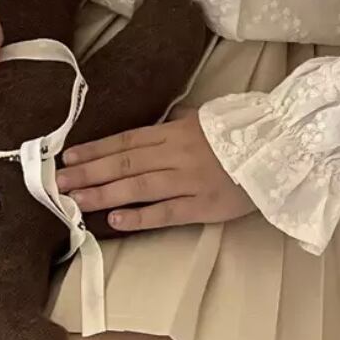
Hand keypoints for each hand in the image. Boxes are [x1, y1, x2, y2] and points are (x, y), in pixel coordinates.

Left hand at [56, 112, 256, 232]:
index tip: (69, 157)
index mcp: (177, 131)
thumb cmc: (245, 132)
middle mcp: (177, 154)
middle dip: (88, 173)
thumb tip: (155, 126)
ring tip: (75, 200)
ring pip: (137, 186)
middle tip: (57, 183)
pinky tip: (115, 220)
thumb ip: (179, 123)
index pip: (127, 140)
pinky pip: (166, 212)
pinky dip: (139, 216)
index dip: (96, 149)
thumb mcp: (207, 118)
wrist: (283, 148)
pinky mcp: (204, 206)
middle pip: (124, 163)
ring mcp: (189, 181)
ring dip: (103, 194)